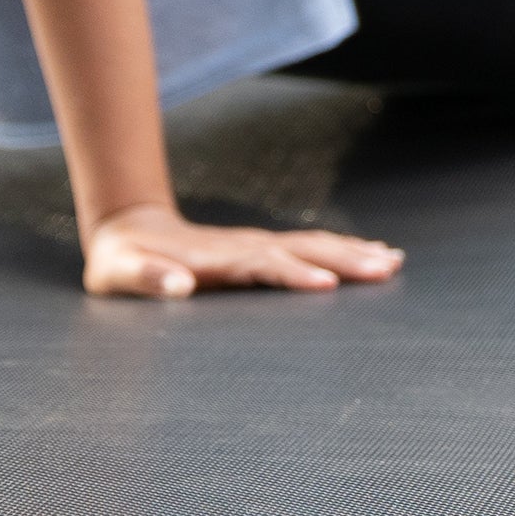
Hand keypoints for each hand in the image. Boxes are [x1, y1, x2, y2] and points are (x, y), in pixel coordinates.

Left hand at [85, 201, 402, 299]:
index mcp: (217, 258)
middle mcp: (245, 247)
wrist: (129, 229)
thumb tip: (179, 285)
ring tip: (394, 261)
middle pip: (302, 249)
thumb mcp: (120, 273)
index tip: (327, 285)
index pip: (263, 265)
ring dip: (353, 252)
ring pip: (313, 245)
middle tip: (386, 269)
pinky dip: (343, 249)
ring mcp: (257, 245)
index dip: (294, 274)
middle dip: (345, 259)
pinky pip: (310, 247)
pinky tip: (371, 254)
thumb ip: (148, 277)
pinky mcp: (262, 249)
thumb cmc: (121, 262)